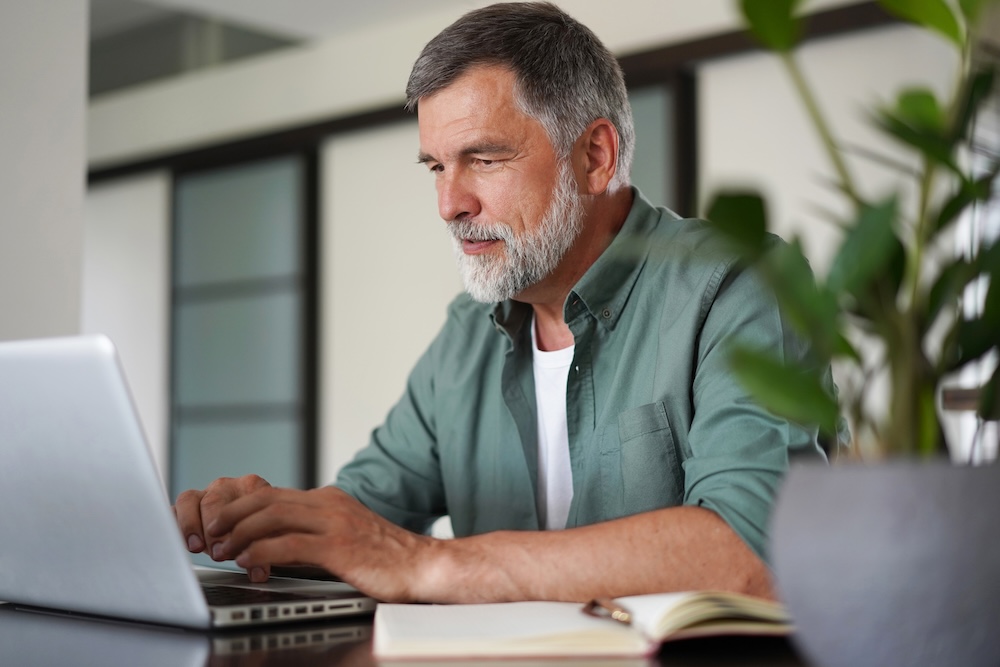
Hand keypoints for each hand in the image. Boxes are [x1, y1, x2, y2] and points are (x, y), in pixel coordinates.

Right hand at [173, 475, 272, 581]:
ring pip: (188, 500)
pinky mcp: (185, 507)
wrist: (255, 528)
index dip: (233, 529)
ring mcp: (203, 494)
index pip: (240, 502)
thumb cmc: (263, 530)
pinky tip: (180, 543)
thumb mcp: (269, 539)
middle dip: (213, 531)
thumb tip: (258, 573)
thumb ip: (264, 552)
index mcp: (250, 486)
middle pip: (213, 501)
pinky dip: (175, 525)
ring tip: (196, 547)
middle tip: (217, 553)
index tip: (232, 551)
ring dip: (190, 526)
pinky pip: (172, 510)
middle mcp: (225, 487)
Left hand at [206, 486, 434, 601]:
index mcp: (329, 499)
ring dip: (239, 532)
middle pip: (266, 498)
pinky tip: (249, 560)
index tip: (221, 522)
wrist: (424, 566)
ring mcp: (335, 523)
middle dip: (231, 514)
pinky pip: (289, 543)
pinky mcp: (340, 547)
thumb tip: (274, 542)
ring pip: (272, 516)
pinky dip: (261, 551)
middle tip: (211, 532)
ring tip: (222, 548)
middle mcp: (329, 504)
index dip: (241, 506)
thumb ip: (314, 532)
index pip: (273, 492)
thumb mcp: (345, 535)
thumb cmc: (387, 557)